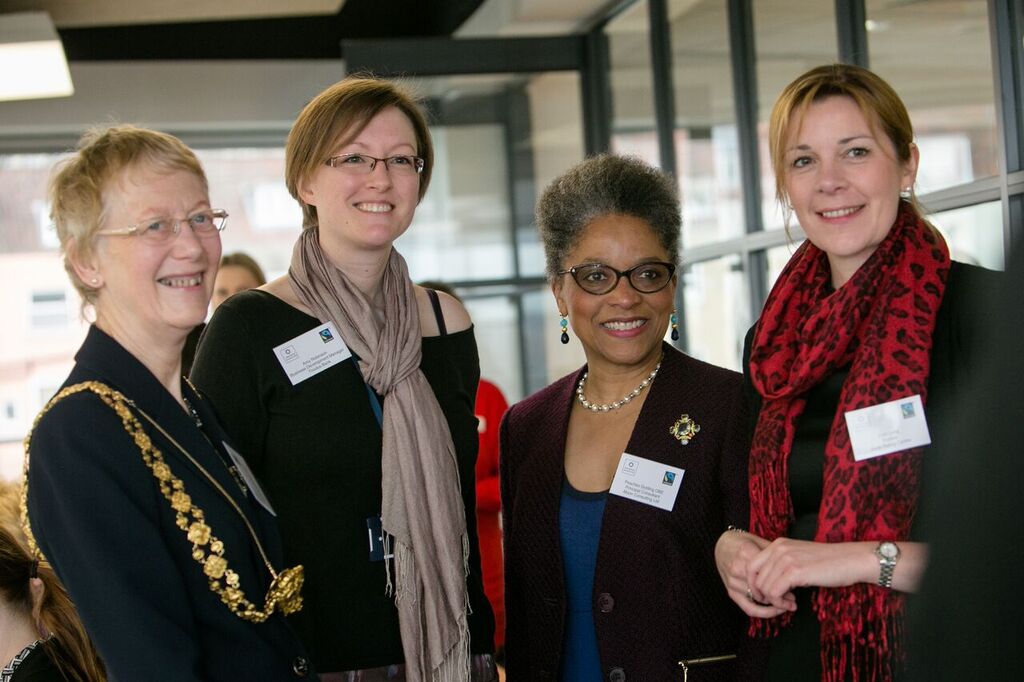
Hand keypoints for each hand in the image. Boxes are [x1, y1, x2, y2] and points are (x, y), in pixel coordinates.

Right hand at [715, 530, 790, 617]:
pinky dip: (764, 612)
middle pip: (765, 586)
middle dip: (782, 594)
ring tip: (787, 602)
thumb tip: (794, 569)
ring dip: (775, 603)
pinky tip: (775, 610)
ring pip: (759, 598)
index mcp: (746, 552)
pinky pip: (749, 607)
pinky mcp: (730, 591)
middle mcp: (737, 567)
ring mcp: (732, 581)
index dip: (785, 579)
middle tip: (794, 597)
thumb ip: (774, 554)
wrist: (722, 546)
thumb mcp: (759, 542)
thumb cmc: (743, 543)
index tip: (796, 583)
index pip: (769, 570)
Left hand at [746, 538, 877, 609]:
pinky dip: (781, 603)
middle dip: (762, 594)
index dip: (756, 584)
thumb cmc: (830, 562)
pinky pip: (774, 593)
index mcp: (778, 544)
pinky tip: (794, 605)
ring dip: (775, 601)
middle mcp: (778, 548)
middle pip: (753, 577)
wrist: (853, 560)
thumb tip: (766, 585)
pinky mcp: (795, 571)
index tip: (771, 595)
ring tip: (790, 604)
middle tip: (779, 602)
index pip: (750, 565)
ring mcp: (786, 558)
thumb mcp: (799, 558)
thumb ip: (781, 565)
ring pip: (763, 587)